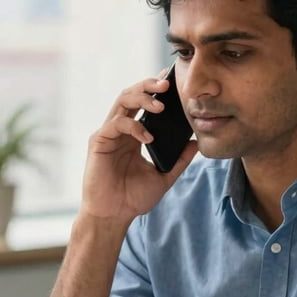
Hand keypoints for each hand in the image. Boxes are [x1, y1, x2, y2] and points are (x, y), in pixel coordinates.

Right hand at [81, 74, 197, 223]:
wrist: (114, 216)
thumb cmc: (133, 198)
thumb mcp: (164, 177)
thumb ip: (179, 160)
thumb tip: (197, 144)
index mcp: (133, 134)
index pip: (143, 103)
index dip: (154, 90)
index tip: (171, 80)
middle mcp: (120, 130)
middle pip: (131, 95)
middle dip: (148, 86)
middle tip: (167, 84)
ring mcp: (108, 134)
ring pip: (122, 101)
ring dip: (141, 97)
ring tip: (160, 104)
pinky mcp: (99, 142)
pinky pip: (117, 124)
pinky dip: (134, 126)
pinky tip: (148, 137)